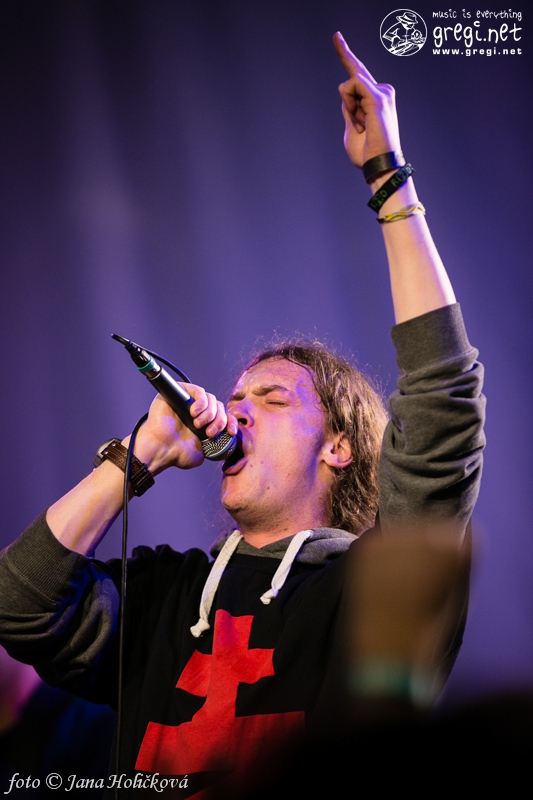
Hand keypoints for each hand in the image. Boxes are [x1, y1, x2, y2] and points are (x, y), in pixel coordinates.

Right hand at [132, 384, 237, 472]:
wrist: (159, 450)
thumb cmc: (176, 453)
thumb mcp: (203, 452)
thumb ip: (215, 445)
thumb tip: (225, 441)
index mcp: (205, 423)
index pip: (224, 416)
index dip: (231, 422)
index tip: (231, 432)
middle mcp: (197, 411)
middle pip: (218, 406)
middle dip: (219, 420)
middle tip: (209, 433)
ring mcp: (188, 401)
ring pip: (210, 398)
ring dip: (209, 413)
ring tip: (199, 425)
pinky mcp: (179, 392)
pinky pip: (197, 390)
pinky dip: (201, 401)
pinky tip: (194, 413)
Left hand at [333, 32, 401, 168]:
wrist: (378, 165)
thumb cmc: (365, 153)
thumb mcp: (352, 128)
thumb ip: (349, 110)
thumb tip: (346, 97)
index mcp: (376, 98)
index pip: (358, 74)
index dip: (346, 55)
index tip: (337, 37)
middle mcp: (382, 91)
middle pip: (354, 72)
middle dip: (343, 53)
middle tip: (336, 38)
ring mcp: (382, 92)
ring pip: (349, 83)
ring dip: (348, 107)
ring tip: (361, 126)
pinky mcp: (378, 96)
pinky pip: (353, 85)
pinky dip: (351, 105)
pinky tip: (361, 121)